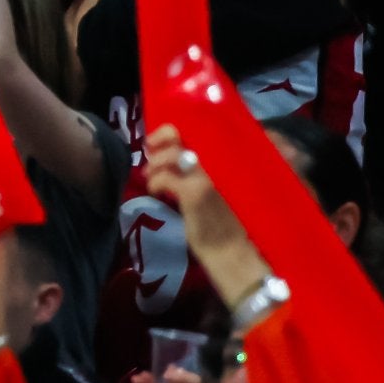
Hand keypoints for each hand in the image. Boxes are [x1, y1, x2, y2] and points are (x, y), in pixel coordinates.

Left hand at [138, 125, 265, 301]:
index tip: (166, 137)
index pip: (206, 130)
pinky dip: (156, 181)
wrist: (233, 253)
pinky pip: (166, 178)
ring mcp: (209, 177)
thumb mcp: (220, 190)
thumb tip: (180, 157)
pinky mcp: (196, 193)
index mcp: (231, 161)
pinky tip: (156, 191)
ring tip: (150, 173)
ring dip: (156, 161)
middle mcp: (223, 163)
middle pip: (188, 133)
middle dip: (165, 135)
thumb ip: (206, 171)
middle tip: (152, 145)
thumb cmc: (226, 224)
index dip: (179, 129)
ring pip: (174, 154)